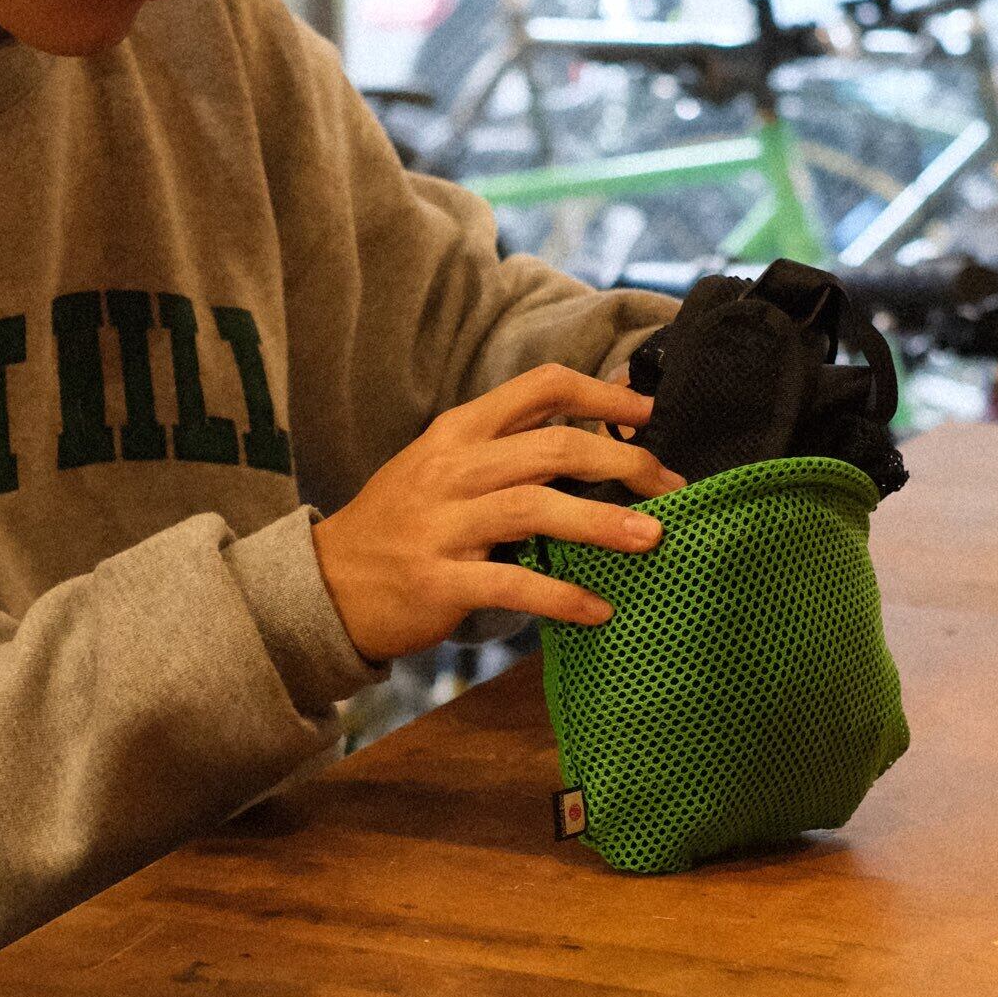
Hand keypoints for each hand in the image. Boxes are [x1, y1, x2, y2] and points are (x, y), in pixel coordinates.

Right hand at [310, 364, 681, 665]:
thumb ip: (509, 445)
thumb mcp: (445, 465)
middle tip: (672, 485)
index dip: (603, 396)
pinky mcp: (439, 580)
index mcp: (459, 431)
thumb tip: (595, 426)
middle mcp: (453, 468)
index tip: (651, 414)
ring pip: (537, 507)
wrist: (325, 583)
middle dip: (624, 461)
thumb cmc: (402, 524)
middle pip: (553, 448)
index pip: (541, 387)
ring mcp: (443, 525)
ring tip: (654, 538)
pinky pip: (513, 582)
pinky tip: (599, 609)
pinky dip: (562, 595)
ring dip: (603, 522)